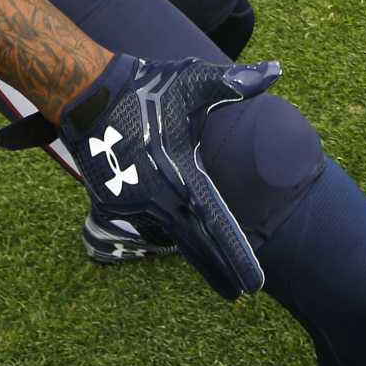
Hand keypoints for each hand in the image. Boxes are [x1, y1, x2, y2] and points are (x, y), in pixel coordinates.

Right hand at [6, 53, 281, 299]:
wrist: (89, 93)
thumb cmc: (150, 87)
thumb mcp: (197, 81)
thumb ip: (237, 83)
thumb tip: (276, 71)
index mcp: (183, 176)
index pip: (217, 225)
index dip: (235, 256)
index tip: (253, 286)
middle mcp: (157, 198)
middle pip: (195, 245)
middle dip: (218, 269)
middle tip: (240, 294)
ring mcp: (131, 204)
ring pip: (167, 227)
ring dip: (188, 236)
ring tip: (206, 242)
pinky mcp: (112, 201)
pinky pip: (144, 214)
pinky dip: (160, 214)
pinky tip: (164, 198)